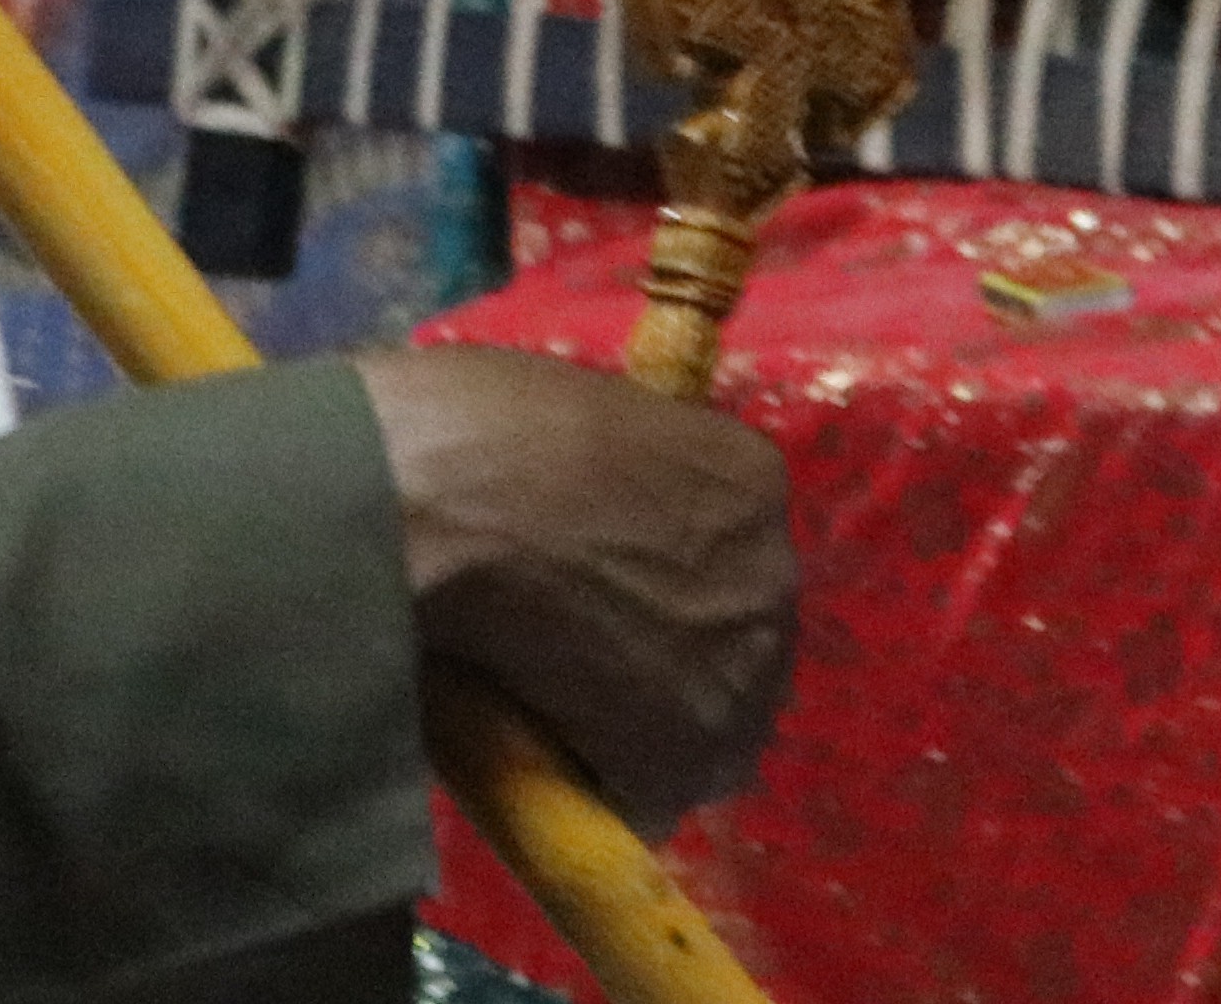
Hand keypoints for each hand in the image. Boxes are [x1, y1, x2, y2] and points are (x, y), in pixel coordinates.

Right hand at [358, 342, 796, 829]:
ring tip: (543, 720)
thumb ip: (614, 480)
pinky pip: (648, 797)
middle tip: (575, 668)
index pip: (726, 560)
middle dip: (667, 665)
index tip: (609, 599)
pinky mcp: (689, 755)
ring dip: (637, 737)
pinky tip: (534, 763)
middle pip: (733, 647)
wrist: (447, 503)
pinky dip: (597, 794)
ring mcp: (742, 672)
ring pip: (704, 732)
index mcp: (750, 482)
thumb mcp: (577, 422)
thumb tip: (585, 520)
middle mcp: (773, 576)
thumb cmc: (475, 435)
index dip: (665, 588)